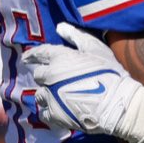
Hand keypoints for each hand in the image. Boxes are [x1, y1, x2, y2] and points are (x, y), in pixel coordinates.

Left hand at [22, 22, 143, 142]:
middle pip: (38, 76)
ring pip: (39, 95)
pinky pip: (44, 113)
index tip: (26, 58)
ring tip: (60, 97)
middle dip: (46, 76)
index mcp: (59, 58)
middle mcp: (50, 76)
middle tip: (57, 80)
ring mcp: (50, 97)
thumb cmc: (109, 73)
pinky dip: (50, 111)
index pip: (38, 54)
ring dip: (47, 94)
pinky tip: (59, 110)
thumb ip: (76, 36)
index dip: (32, 56)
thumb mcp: (96, 49)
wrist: (117, 103)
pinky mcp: (54, 115)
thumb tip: (60, 27)